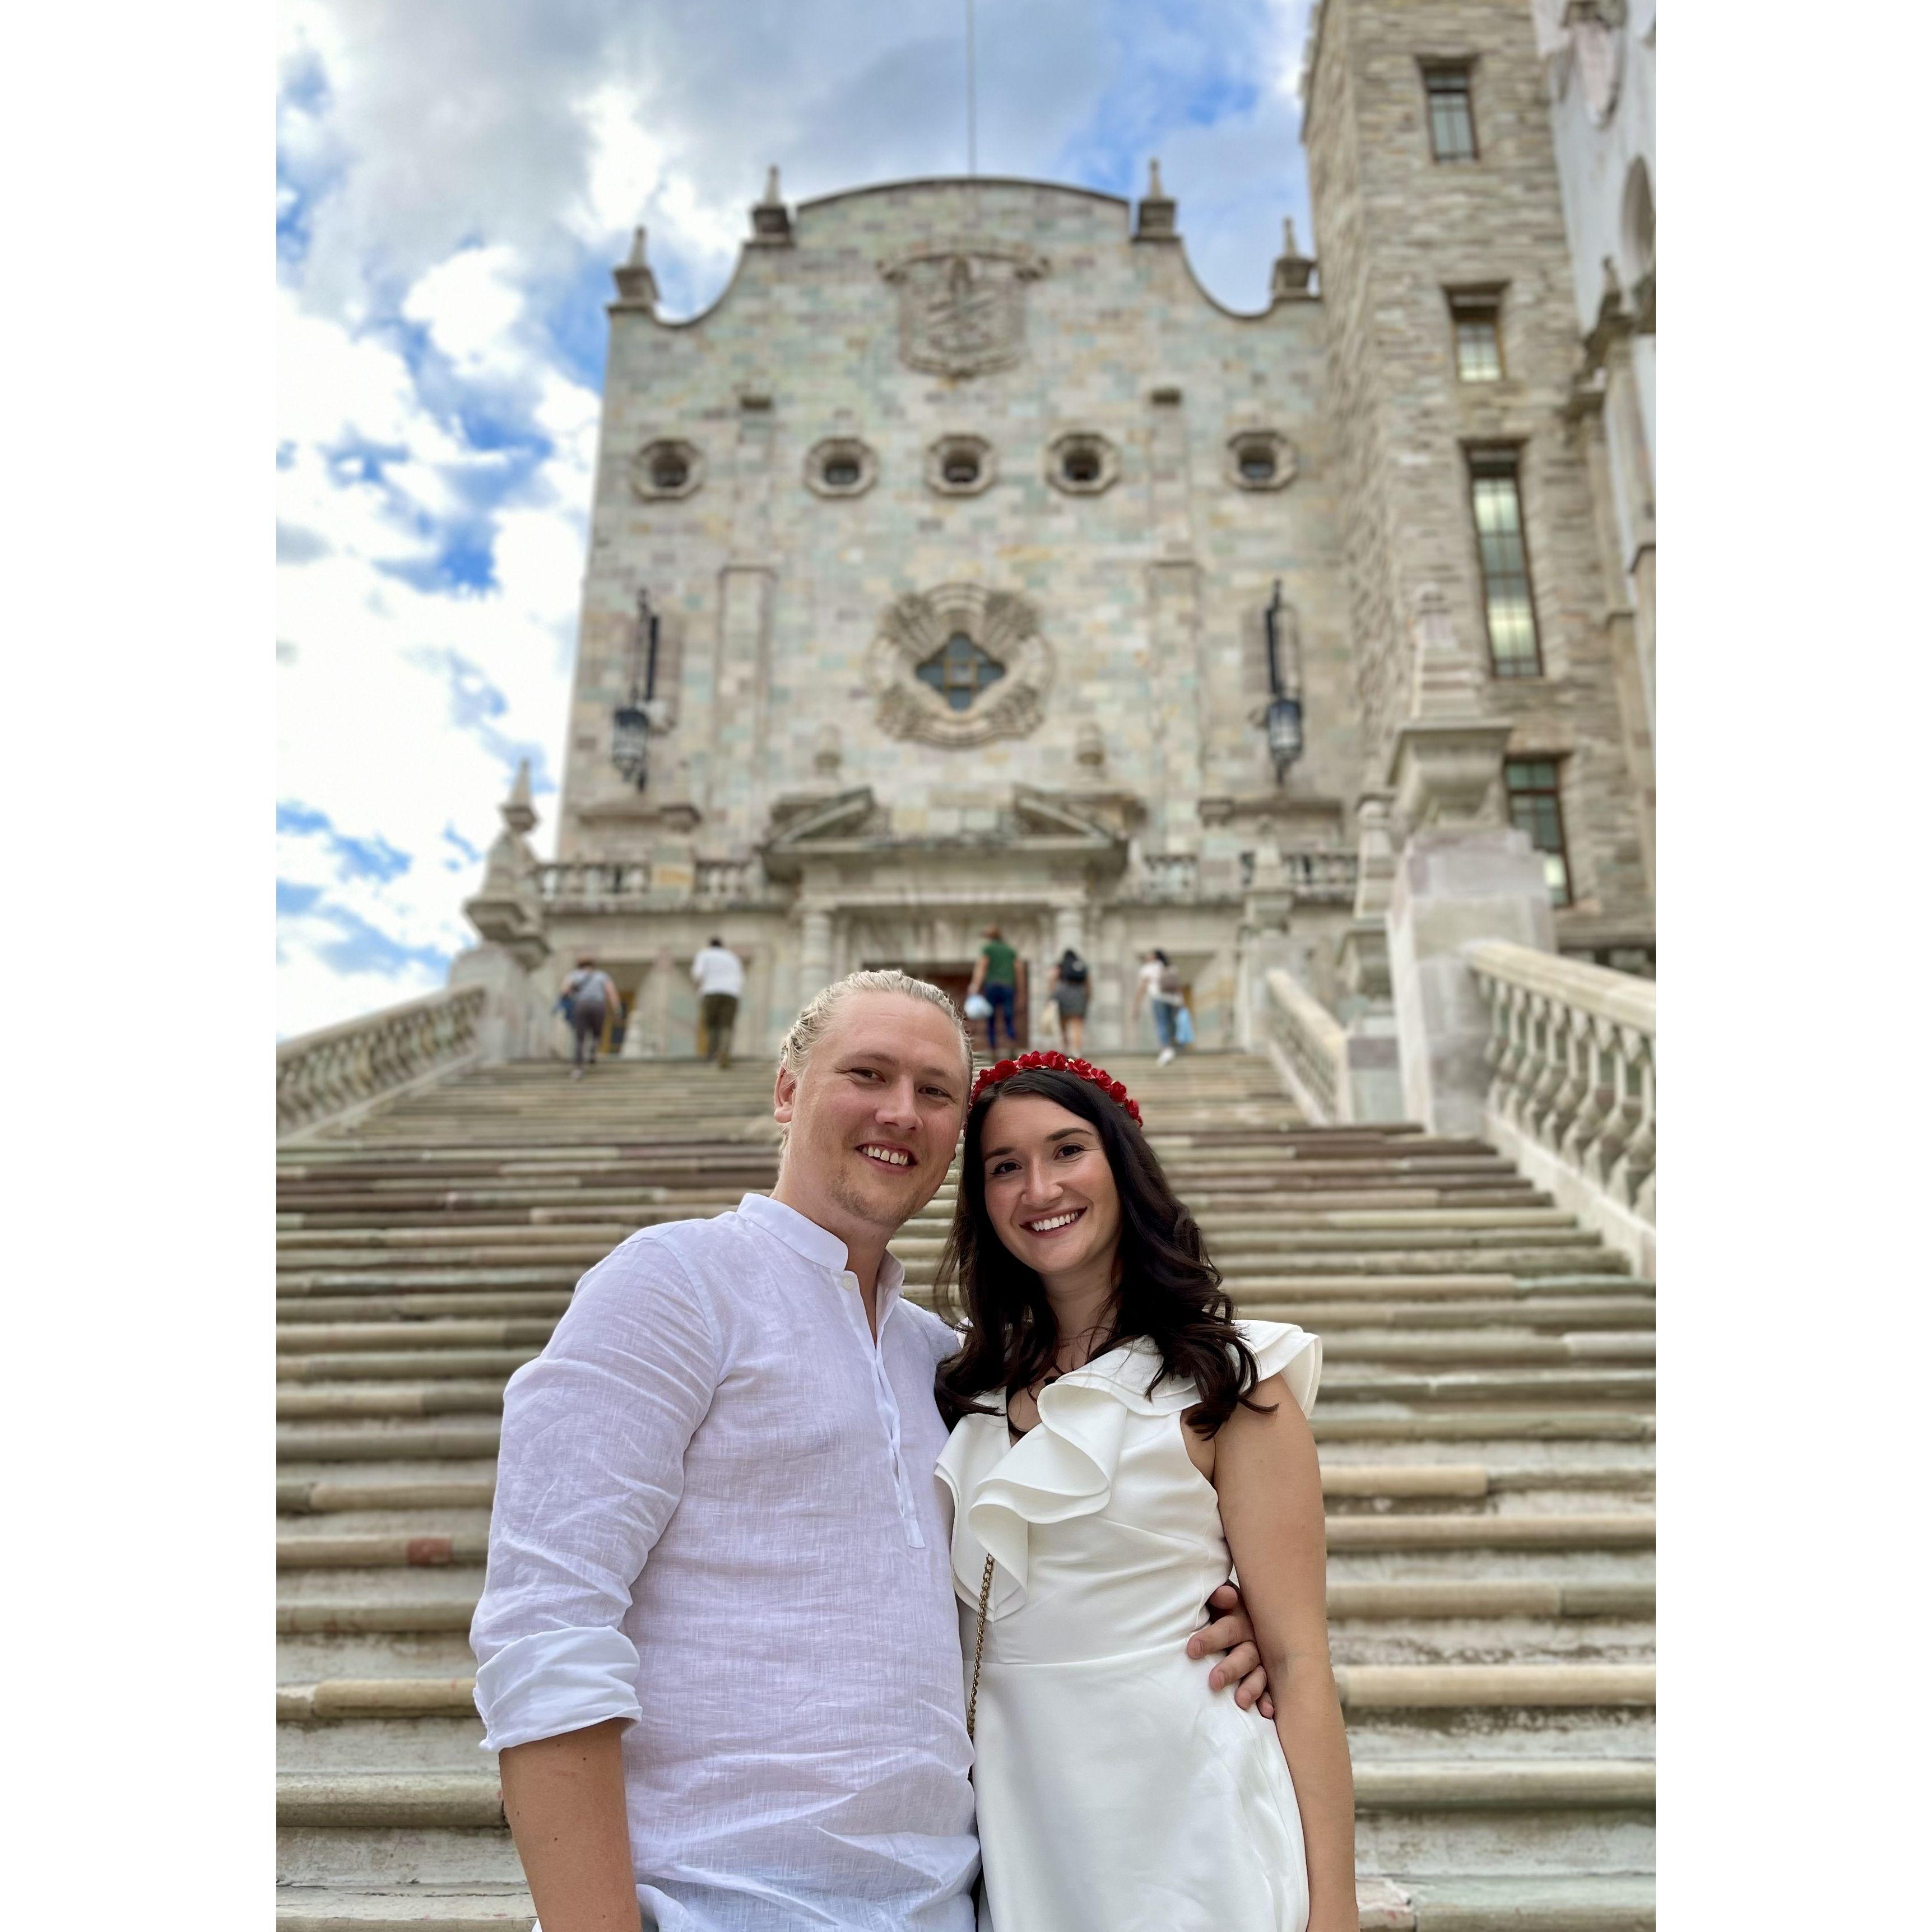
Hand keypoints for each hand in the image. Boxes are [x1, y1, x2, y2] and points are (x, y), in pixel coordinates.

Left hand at [1188, 1581, 1273, 1716]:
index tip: (1192, 1650)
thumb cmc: (1222, 1607)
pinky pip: (1270, 1689)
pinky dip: (1269, 1700)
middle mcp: (1254, 1639)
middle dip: (1230, 1669)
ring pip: (1259, 1673)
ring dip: (1251, 1687)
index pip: (1227, 1630)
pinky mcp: (1267, 1674)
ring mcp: (1262, 1658)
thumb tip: (1225, 1595)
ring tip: (1241, 1701)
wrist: (1248, 1610)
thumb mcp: (1218, 1598)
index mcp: (1240, 1618)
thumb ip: (1217, 1596)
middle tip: (1214, 1681)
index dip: (1211, 1639)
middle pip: (1244, 1655)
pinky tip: (1266, 1712)